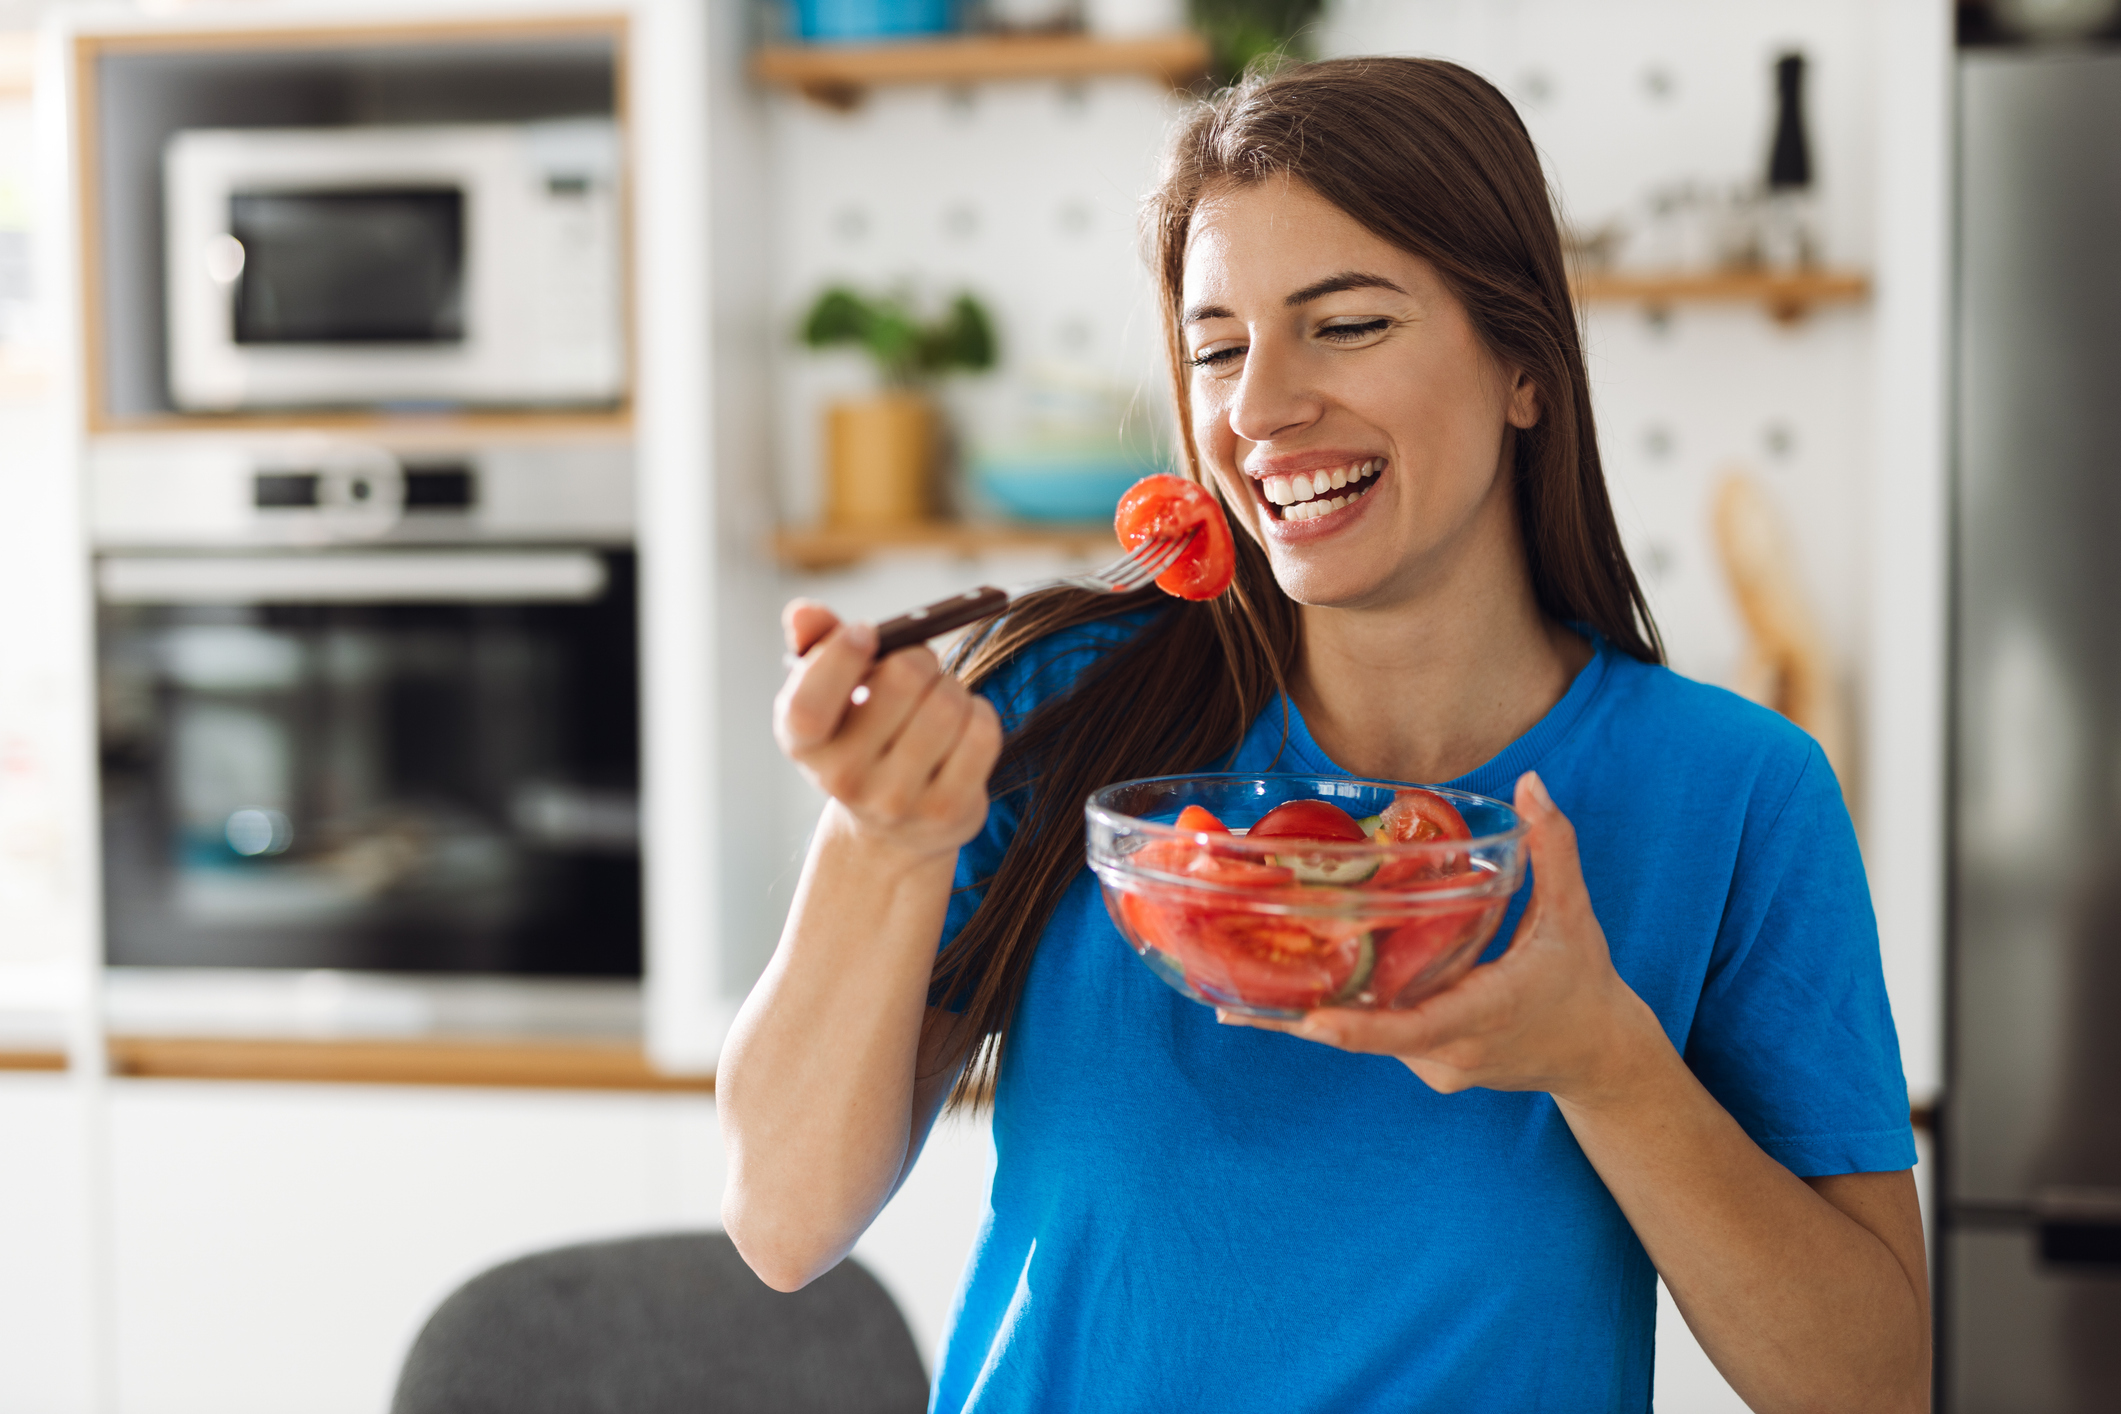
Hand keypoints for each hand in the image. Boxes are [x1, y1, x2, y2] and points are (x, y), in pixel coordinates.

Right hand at [773, 599, 1002, 863]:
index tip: (866, 630)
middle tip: (919, 662)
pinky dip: (979, 712)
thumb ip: (817, 644)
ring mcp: (895, 801)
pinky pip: (981, 733)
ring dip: (952, 685)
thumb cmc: (860, 735)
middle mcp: (842, 780)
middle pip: (901, 679)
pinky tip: (962, 721)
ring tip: (939, 697)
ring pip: (947, 703)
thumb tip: (804, 611)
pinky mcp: (946, 811)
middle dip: (919, 656)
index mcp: (802, 744)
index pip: (809, 706)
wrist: (891, 824)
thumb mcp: (831, 694)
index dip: (839, 658)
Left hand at [1219, 771, 1664, 1101]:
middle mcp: (1451, 1050)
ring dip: (1312, 1017)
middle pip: (1366, 1037)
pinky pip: (1377, 1039)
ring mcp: (1436, 1066)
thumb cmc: (1584, 985)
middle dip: (1301, 1020)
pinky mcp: (1427, 1067)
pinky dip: (1341, 1016)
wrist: (1598, 1058)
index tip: (1310, 1020)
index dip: (1358, 1027)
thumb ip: (1553, 849)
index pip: (1413, 1027)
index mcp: (1485, 1013)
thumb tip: (1530, 784)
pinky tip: (1289, 996)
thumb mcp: (1573, 918)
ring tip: (1237, 998)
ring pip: (1366, 1038)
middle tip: (1232, 1004)